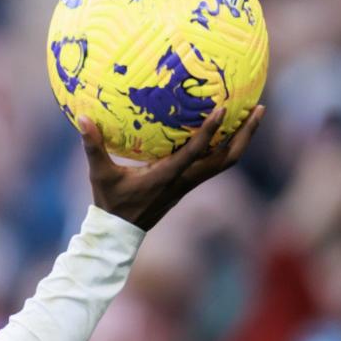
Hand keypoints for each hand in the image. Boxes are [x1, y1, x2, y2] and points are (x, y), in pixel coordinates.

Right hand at [80, 106, 265, 230]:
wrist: (120, 232)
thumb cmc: (110, 201)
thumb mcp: (100, 174)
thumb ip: (92, 146)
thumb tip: (82, 117)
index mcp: (167, 176)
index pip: (194, 152)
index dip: (210, 131)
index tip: (224, 108)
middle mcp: (185, 181)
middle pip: (226, 159)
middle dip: (245, 134)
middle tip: (258, 108)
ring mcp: (190, 183)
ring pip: (225, 162)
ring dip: (242, 140)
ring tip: (253, 114)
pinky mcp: (188, 184)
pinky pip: (214, 163)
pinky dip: (226, 145)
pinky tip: (227, 129)